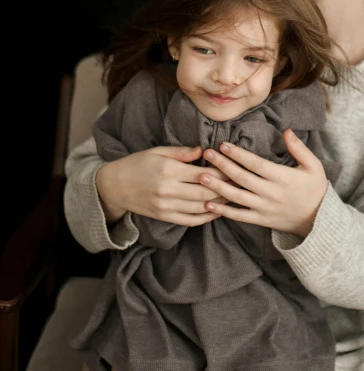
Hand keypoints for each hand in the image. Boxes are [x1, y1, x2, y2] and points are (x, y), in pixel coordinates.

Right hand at [95, 146, 230, 226]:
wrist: (115, 186)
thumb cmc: (138, 163)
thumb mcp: (158, 151)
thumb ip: (182, 152)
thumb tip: (204, 151)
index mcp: (168, 170)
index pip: (203, 173)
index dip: (222, 173)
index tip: (236, 169)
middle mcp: (168, 190)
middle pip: (205, 192)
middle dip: (226, 189)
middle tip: (241, 184)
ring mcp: (167, 206)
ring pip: (200, 207)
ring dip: (219, 203)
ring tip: (235, 197)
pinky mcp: (165, 217)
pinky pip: (190, 220)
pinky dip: (206, 217)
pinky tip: (217, 211)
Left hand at [199, 129, 328, 237]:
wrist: (318, 220)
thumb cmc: (315, 189)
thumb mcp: (313, 166)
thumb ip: (299, 148)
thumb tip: (286, 130)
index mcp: (283, 177)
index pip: (256, 164)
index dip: (239, 155)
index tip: (224, 145)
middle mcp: (271, 193)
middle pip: (242, 178)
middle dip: (223, 165)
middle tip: (207, 154)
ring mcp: (265, 208)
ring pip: (237, 197)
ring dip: (218, 186)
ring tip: (202, 176)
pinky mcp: (261, 220)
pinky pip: (239, 216)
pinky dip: (223, 211)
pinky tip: (208, 203)